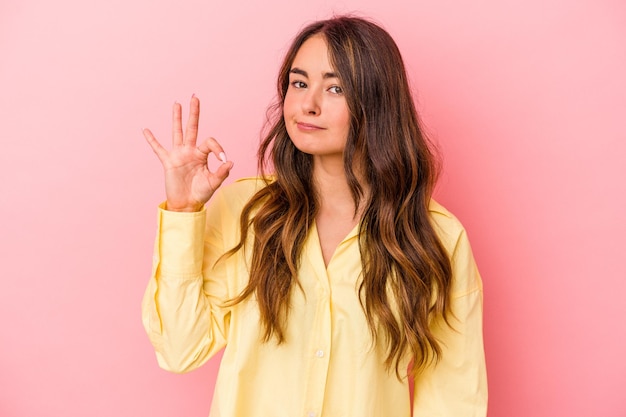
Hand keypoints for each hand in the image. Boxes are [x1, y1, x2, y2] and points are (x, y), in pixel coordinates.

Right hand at [143, 95, 233, 211]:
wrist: (187, 204)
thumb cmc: (201, 193)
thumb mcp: (214, 183)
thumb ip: (222, 172)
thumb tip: (230, 161)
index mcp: (202, 155)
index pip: (210, 143)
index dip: (218, 148)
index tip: (223, 159)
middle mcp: (190, 151)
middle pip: (192, 128)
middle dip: (194, 113)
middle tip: (195, 98)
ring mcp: (178, 155)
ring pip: (177, 133)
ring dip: (177, 118)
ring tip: (177, 104)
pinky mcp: (168, 162)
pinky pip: (158, 149)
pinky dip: (152, 140)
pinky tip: (146, 130)